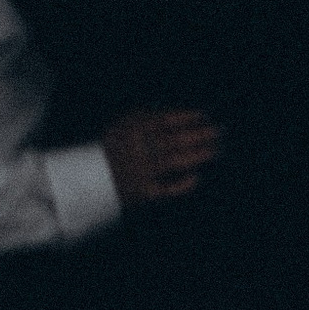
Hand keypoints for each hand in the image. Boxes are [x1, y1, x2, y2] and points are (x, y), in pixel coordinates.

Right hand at [103, 108, 222, 205]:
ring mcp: (140, 172)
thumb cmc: (112, 149)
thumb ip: (147, 117)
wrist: (90, 181)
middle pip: (174, 140)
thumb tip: (180, 115)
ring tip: (215, 150)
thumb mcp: (122, 125)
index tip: (204, 116)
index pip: (165, 120)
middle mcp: (136, 149)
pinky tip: (196, 176)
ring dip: (197, 155)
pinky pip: (168, 189)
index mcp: (130, 130)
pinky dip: (183, 183)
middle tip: (218, 132)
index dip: (187, 117)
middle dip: (199, 135)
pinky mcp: (143, 194)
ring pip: (175, 162)